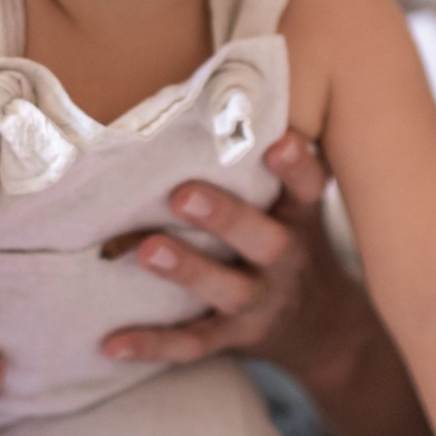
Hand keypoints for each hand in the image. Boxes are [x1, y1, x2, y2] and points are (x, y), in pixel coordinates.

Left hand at [102, 132, 347, 373]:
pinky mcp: (236, 338)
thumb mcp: (296, 204)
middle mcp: (287, 260)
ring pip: (227, 290)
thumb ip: (263, 164)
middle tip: (183, 194)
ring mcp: (263, 303)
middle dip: (225, 216)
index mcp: (301, 217)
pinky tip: (111, 343)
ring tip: (145, 250)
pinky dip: (152, 343)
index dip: (298, 166)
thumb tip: (215, 92)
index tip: (280, 141)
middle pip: (264, 240)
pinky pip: (194, 343)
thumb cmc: (292, 241)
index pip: (308, 187)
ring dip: (187, 270)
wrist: (324, 328)